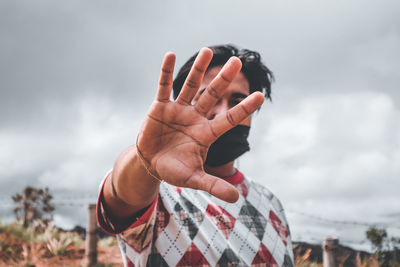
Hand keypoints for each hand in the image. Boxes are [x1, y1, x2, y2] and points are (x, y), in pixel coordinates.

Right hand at [137, 48, 263, 202]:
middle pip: (212, 95)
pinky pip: (163, 86)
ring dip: (198, 69)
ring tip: (208, 51)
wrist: (150, 164)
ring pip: (190, 86)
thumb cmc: (174, 170)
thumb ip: (213, 186)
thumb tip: (236, 200)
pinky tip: (171, 54)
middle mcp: (194, 117)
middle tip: (238, 62)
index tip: (260, 96)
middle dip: (224, 79)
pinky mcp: (159, 107)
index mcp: (206, 133)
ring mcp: (177, 110)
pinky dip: (166, 71)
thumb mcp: (194, 179)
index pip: (229, 119)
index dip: (244, 108)